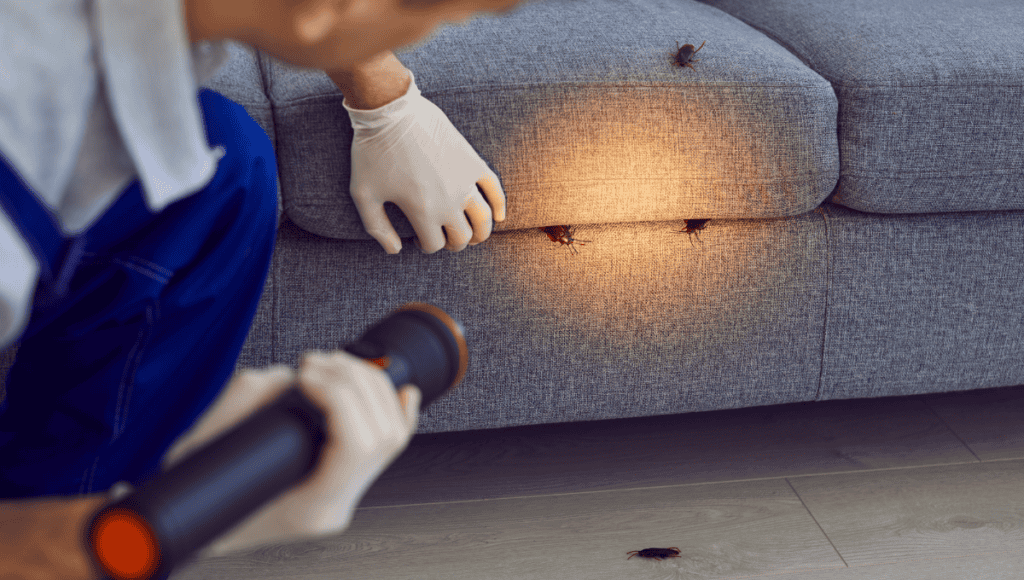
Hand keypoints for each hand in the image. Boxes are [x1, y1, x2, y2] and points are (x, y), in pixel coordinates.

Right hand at [160, 352, 420, 556]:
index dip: (337, 396)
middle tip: (312, 362)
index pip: (355, 446)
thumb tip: (284, 377)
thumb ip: (242, 405)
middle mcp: (336, 505)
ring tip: (327, 364)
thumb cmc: (193, 496)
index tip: (303, 375)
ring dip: (367, 387)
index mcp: (308, 508)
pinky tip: (403, 390)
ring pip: (392, 433)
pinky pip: (391, 445)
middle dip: (352, 382)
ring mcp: (347, 495)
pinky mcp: (346, 480)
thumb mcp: (200, 450)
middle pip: (381, 433)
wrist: (195, 527)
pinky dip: (397, 412)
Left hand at [345, 71, 505, 253]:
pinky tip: (499, 216)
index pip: (435, 244)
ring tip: (473, 235)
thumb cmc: (373, 153)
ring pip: (484, 220)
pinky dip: (500, 205)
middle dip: (453, 243)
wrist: (391, 111)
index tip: (418, 240)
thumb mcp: (363, 195)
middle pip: (462, 237)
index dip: (426, 247)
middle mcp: (449, 201)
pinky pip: (495, 189)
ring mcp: (465, 181)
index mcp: (423, 212)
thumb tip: (396, 250)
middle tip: (442, 237)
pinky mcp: (472, 162)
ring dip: (481, 233)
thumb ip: (377, 228)